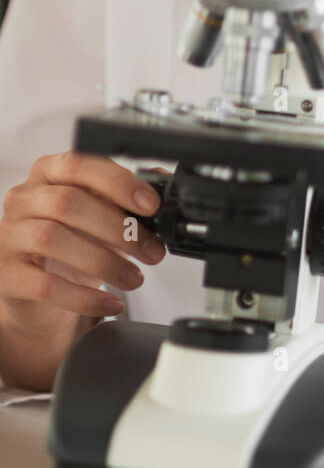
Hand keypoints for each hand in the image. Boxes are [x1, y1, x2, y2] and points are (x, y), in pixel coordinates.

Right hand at [0, 151, 165, 336]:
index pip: (78, 164)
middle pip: (68, 203)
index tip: (150, 204)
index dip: (117, 182)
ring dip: (104, 262)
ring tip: (135, 278)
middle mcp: (23, 200)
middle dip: (119, 229)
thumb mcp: (101, 215)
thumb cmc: (73, 242)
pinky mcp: (6, 276)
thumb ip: (128, 198)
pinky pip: (45, 285)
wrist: (39, 291)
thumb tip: (164, 184)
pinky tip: (111, 303)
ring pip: (52, 239)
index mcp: (48, 174)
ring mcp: (9, 237)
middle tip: (152, 252)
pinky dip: (84, 297)